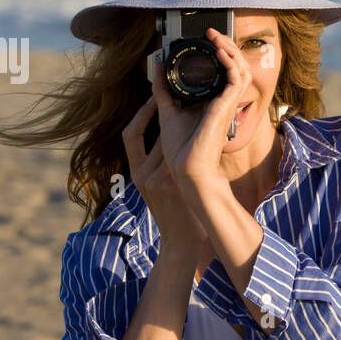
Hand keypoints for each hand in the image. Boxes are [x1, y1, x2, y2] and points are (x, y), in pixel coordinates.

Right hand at [122, 95, 212, 259]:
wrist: (181, 241)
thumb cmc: (174, 213)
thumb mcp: (156, 189)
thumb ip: (158, 166)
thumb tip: (170, 139)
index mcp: (136, 173)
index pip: (131, 135)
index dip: (141, 115)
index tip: (154, 98)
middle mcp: (144, 175)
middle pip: (159, 136)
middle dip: (174, 119)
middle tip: (189, 100)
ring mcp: (159, 181)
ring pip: (175, 145)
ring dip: (190, 131)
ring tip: (204, 114)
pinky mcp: (175, 186)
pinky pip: (185, 158)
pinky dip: (196, 146)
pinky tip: (209, 137)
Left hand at [149, 28, 251, 185]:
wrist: (186, 168)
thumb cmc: (180, 148)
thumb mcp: (167, 110)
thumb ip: (163, 89)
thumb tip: (157, 67)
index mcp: (212, 101)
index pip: (223, 71)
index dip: (218, 53)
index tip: (204, 38)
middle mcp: (223, 101)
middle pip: (234, 66)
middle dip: (226, 46)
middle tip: (212, 33)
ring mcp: (228, 104)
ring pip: (240, 69)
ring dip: (230, 50)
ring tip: (217, 37)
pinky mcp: (228, 106)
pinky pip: (237, 79)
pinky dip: (231, 63)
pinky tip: (220, 52)